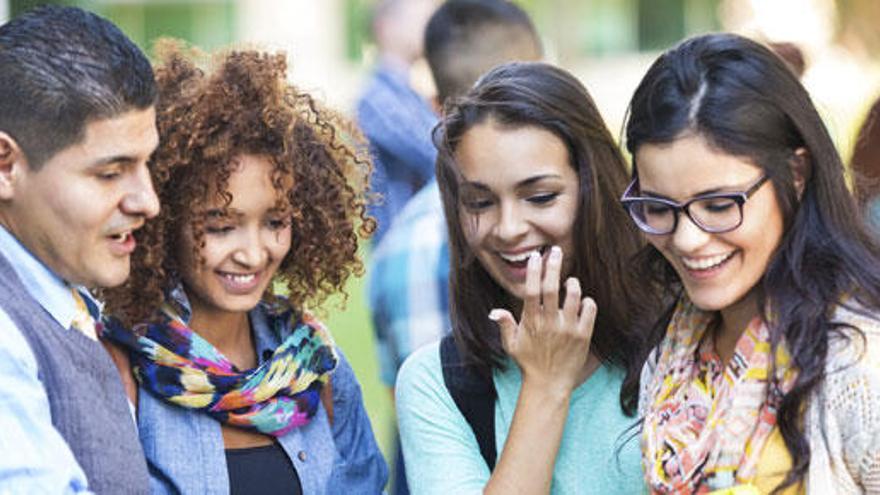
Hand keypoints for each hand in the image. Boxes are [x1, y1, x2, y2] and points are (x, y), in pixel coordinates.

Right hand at [490, 246, 596, 395]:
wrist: (549, 384)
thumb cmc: (529, 362)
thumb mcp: (511, 344)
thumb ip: (504, 325)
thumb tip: (493, 311)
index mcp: (531, 322)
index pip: (532, 290)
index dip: (534, 271)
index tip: (535, 257)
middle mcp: (550, 323)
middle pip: (552, 287)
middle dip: (553, 266)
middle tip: (555, 251)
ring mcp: (568, 329)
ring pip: (574, 296)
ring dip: (572, 284)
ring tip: (570, 281)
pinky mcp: (583, 336)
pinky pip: (590, 310)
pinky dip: (588, 301)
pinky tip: (583, 301)